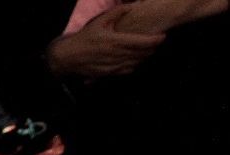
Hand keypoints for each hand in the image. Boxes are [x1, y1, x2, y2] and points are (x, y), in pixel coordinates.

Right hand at [47, 6, 164, 76]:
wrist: (67, 57)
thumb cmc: (83, 39)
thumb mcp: (98, 22)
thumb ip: (116, 13)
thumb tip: (131, 6)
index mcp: (115, 41)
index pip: (142, 42)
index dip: (155, 40)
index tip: (162, 36)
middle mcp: (116, 55)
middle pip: (142, 53)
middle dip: (152, 48)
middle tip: (155, 43)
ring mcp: (113, 65)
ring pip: (137, 62)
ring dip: (144, 57)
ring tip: (146, 51)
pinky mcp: (109, 73)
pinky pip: (128, 70)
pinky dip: (134, 65)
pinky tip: (133, 60)